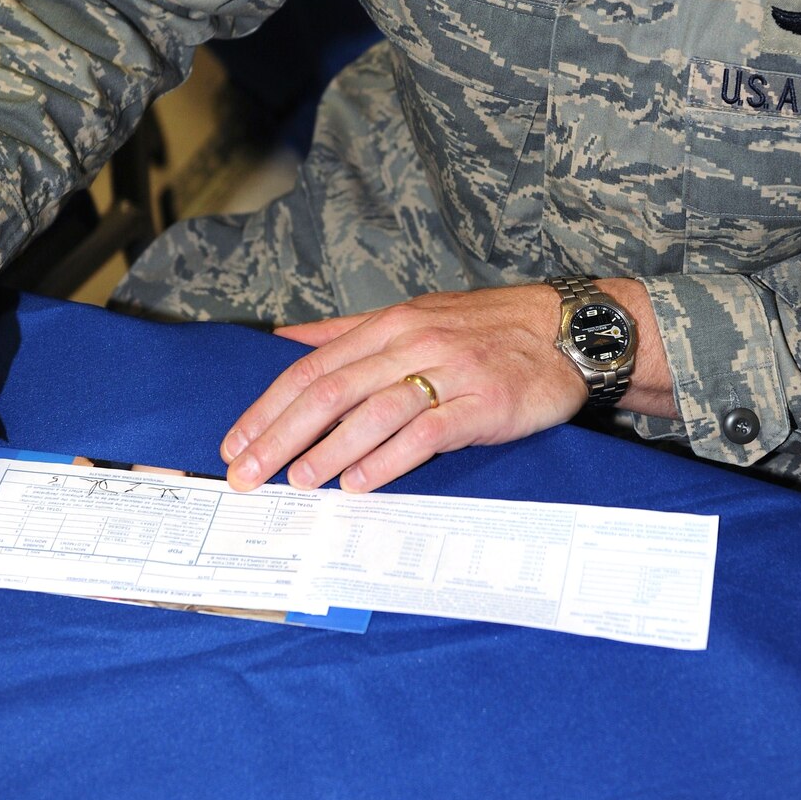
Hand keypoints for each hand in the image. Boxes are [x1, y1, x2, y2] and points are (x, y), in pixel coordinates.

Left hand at [219, 277, 672, 494]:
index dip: (267, 409)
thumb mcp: (413, 316)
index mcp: (388, 324)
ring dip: (328, 450)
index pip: (311, 368)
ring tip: (296, 481)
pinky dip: (388, 459)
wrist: (566, 330)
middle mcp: (412, 342)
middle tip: (247, 475)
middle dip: (281, 435)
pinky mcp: (482, 402)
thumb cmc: (485, 328)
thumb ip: (346, 332)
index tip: (234, 445)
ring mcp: (448, 371)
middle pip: (330, 390)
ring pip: (373, 411)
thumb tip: (285, 339)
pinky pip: (426, 433)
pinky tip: (359, 482)